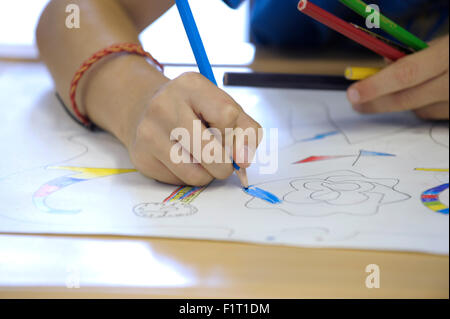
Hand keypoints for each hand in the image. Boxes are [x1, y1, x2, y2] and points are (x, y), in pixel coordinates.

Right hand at [125, 72, 261, 185]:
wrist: (148, 109)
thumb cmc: (195, 110)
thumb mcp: (224, 107)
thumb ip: (245, 131)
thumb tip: (244, 161)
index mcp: (190, 85)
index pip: (227, 116)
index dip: (236, 134)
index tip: (231, 137)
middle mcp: (164, 106)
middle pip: (211, 152)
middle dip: (226, 165)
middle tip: (224, 160)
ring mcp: (149, 133)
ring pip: (196, 174)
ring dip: (208, 174)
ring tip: (203, 159)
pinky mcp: (142, 157)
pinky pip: (179, 181)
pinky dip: (190, 176)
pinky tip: (184, 160)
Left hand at [347, 35, 448, 119]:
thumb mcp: (441, 45)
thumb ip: (411, 57)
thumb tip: (377, 70)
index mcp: (449, 55)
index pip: (406, 73)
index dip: (376, 85)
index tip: (352, 93)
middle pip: (407, 99)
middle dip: (376, 102)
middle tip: (356, 102)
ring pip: (418, 110)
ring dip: (402, 102)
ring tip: (396, 90)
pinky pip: (432, 115)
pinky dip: (422, 106)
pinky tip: (426, 94)